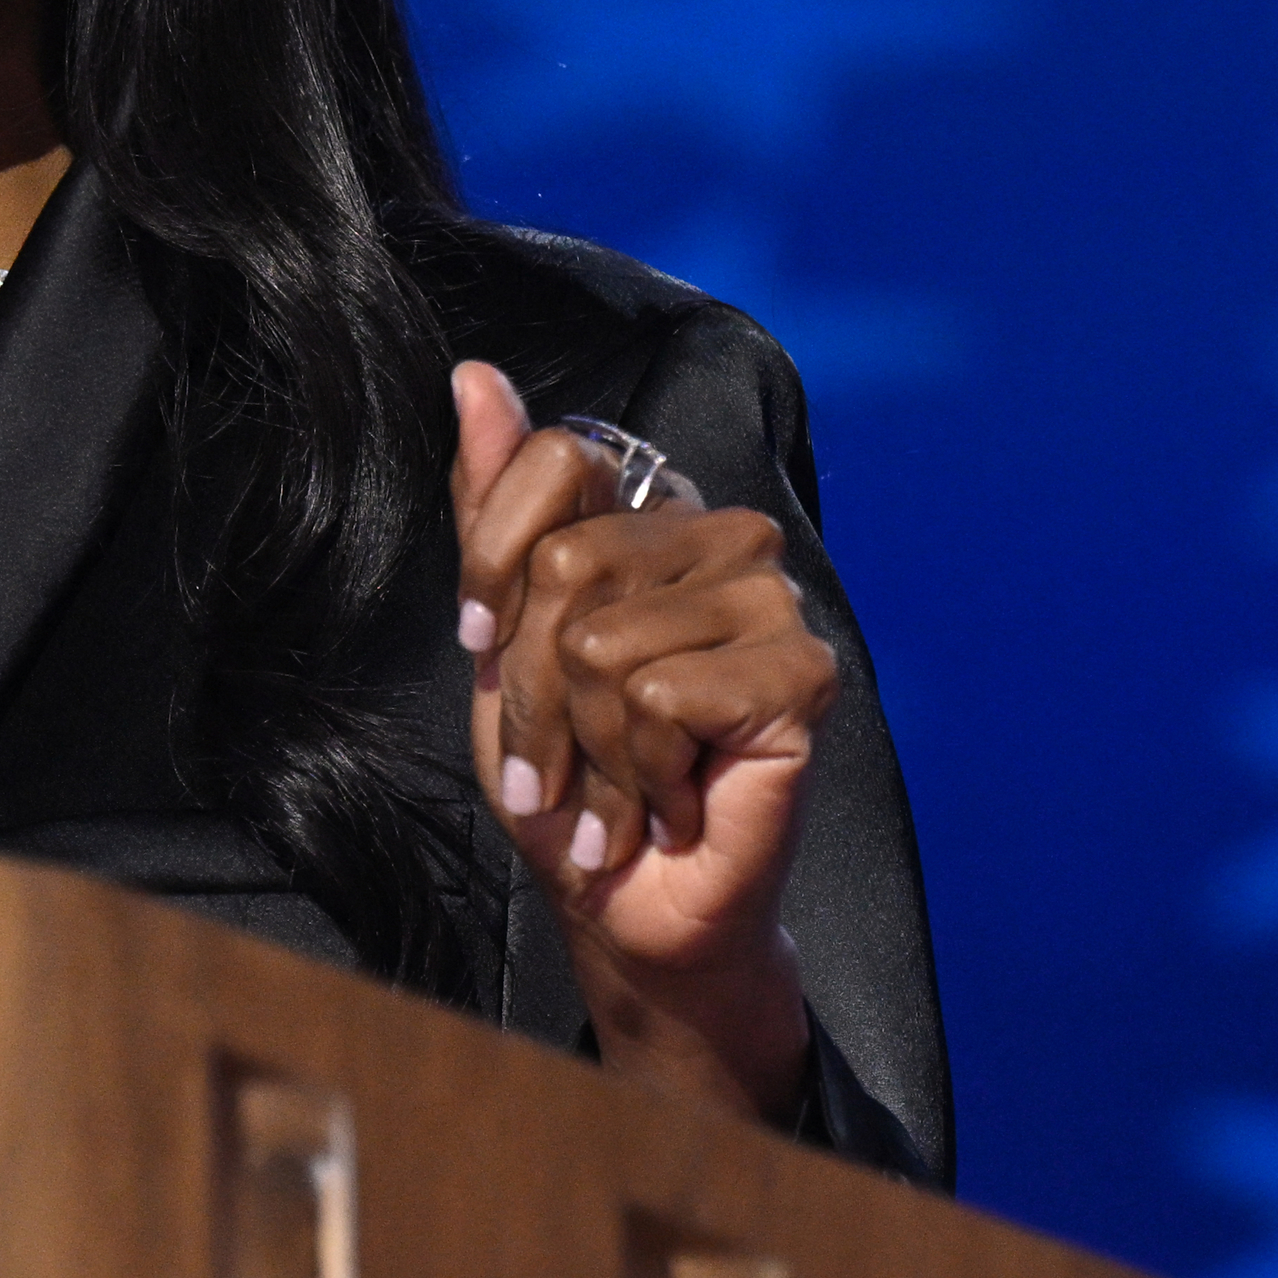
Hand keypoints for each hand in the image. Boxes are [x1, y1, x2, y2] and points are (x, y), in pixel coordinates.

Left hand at [449, 360, 832, 1122]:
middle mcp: (722, 536)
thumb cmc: (571, 776)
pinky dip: (640, 771)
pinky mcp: (804, 674)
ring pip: (605, 641)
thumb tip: (473, 373)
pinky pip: (661, 695)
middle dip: (534, 689)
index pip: (556, 457)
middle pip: (567, 564)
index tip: (487, 647)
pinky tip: (670, 800)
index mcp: (652, 511)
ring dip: (587, 747)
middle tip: (562, 761)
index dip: (493, 567)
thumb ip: (492, 506)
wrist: (628, 903)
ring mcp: (773, 600)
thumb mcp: (499, 638)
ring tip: (619, 789)